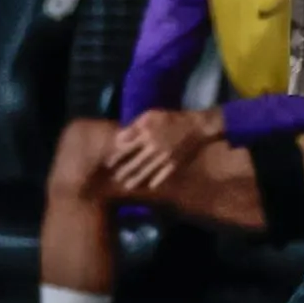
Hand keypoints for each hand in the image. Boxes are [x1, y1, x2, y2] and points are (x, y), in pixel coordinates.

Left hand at [100, 108, 219, 196]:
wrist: (196, 126)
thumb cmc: (171, 118)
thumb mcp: (151, 115)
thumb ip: (135, 126)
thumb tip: (120, 138)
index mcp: (146, 133)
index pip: (126, 148)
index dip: (116, 157)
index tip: (108, 164)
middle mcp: (153, 147)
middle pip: (134, 162)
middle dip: (123, 172)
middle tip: (114, 179)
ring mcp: (164, 157)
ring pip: (147, 171)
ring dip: (136, 180)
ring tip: (127, 186)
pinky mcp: (174, 164)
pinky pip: (163, 175)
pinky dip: (156, 182)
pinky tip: (150, 187)